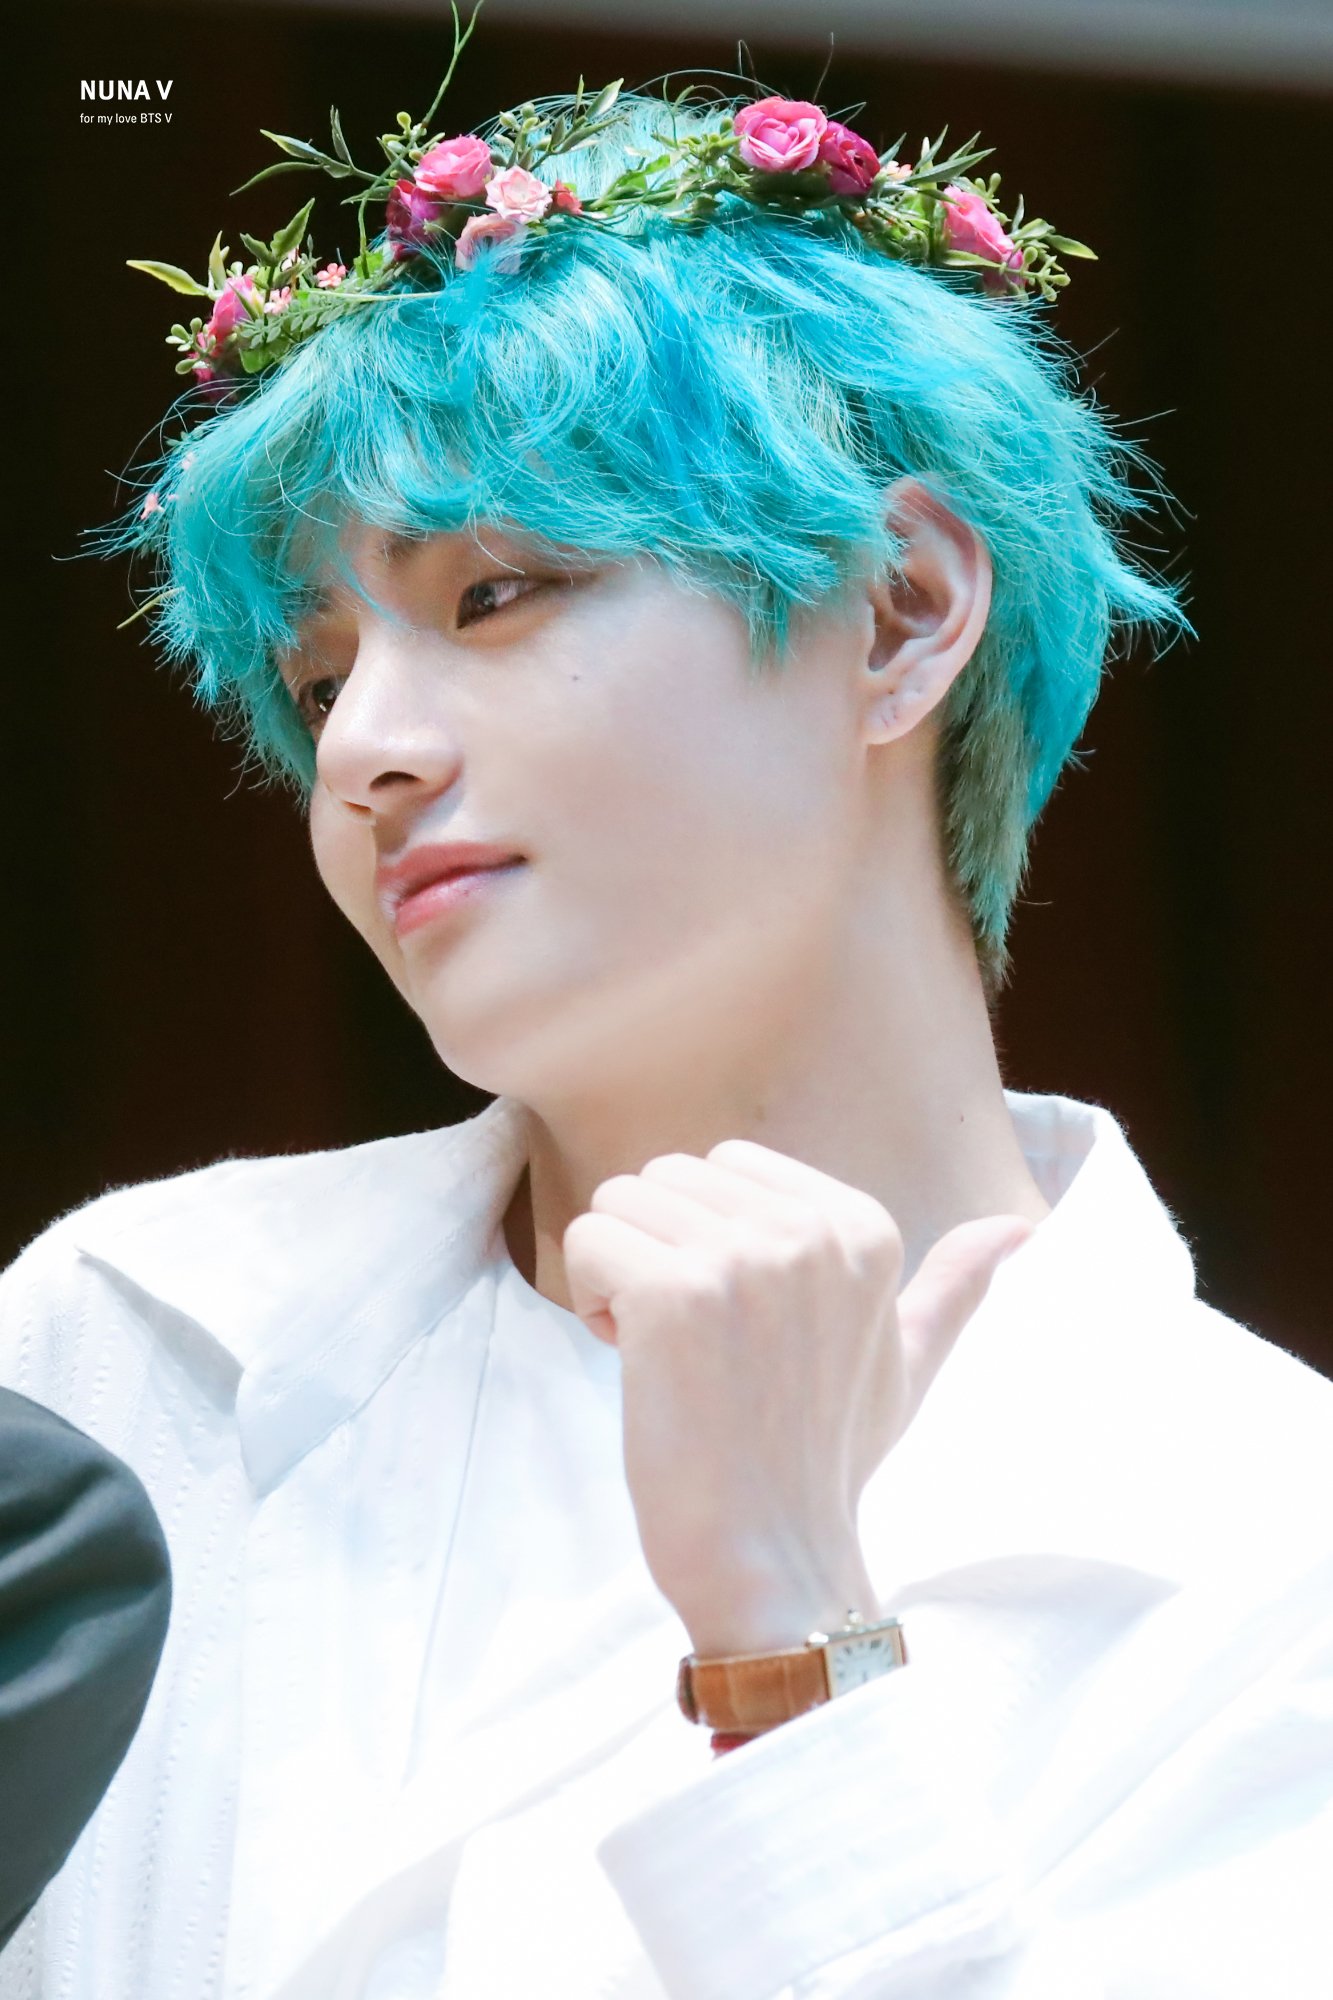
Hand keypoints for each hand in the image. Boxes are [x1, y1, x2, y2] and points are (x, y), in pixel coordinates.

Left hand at [563, 1141, 1030, 1658]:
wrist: (775, 1560)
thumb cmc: (826, 1461)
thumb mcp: (908, 1361)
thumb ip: (953, 1286)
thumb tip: (1018, 1227)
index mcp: (865, 1226)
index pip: (725, 1165)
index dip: (709, 1240)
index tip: (737, 1324)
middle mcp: (810, 1229)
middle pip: (665, 1177)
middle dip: (658, 1251)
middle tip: (696, 1346)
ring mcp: (743, 1258)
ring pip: (620, 1201)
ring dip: (619, 1277)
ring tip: (669, 1354)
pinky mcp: (673, 1293)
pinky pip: (588, 1240)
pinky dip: (590, 1301)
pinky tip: (634, 1363)